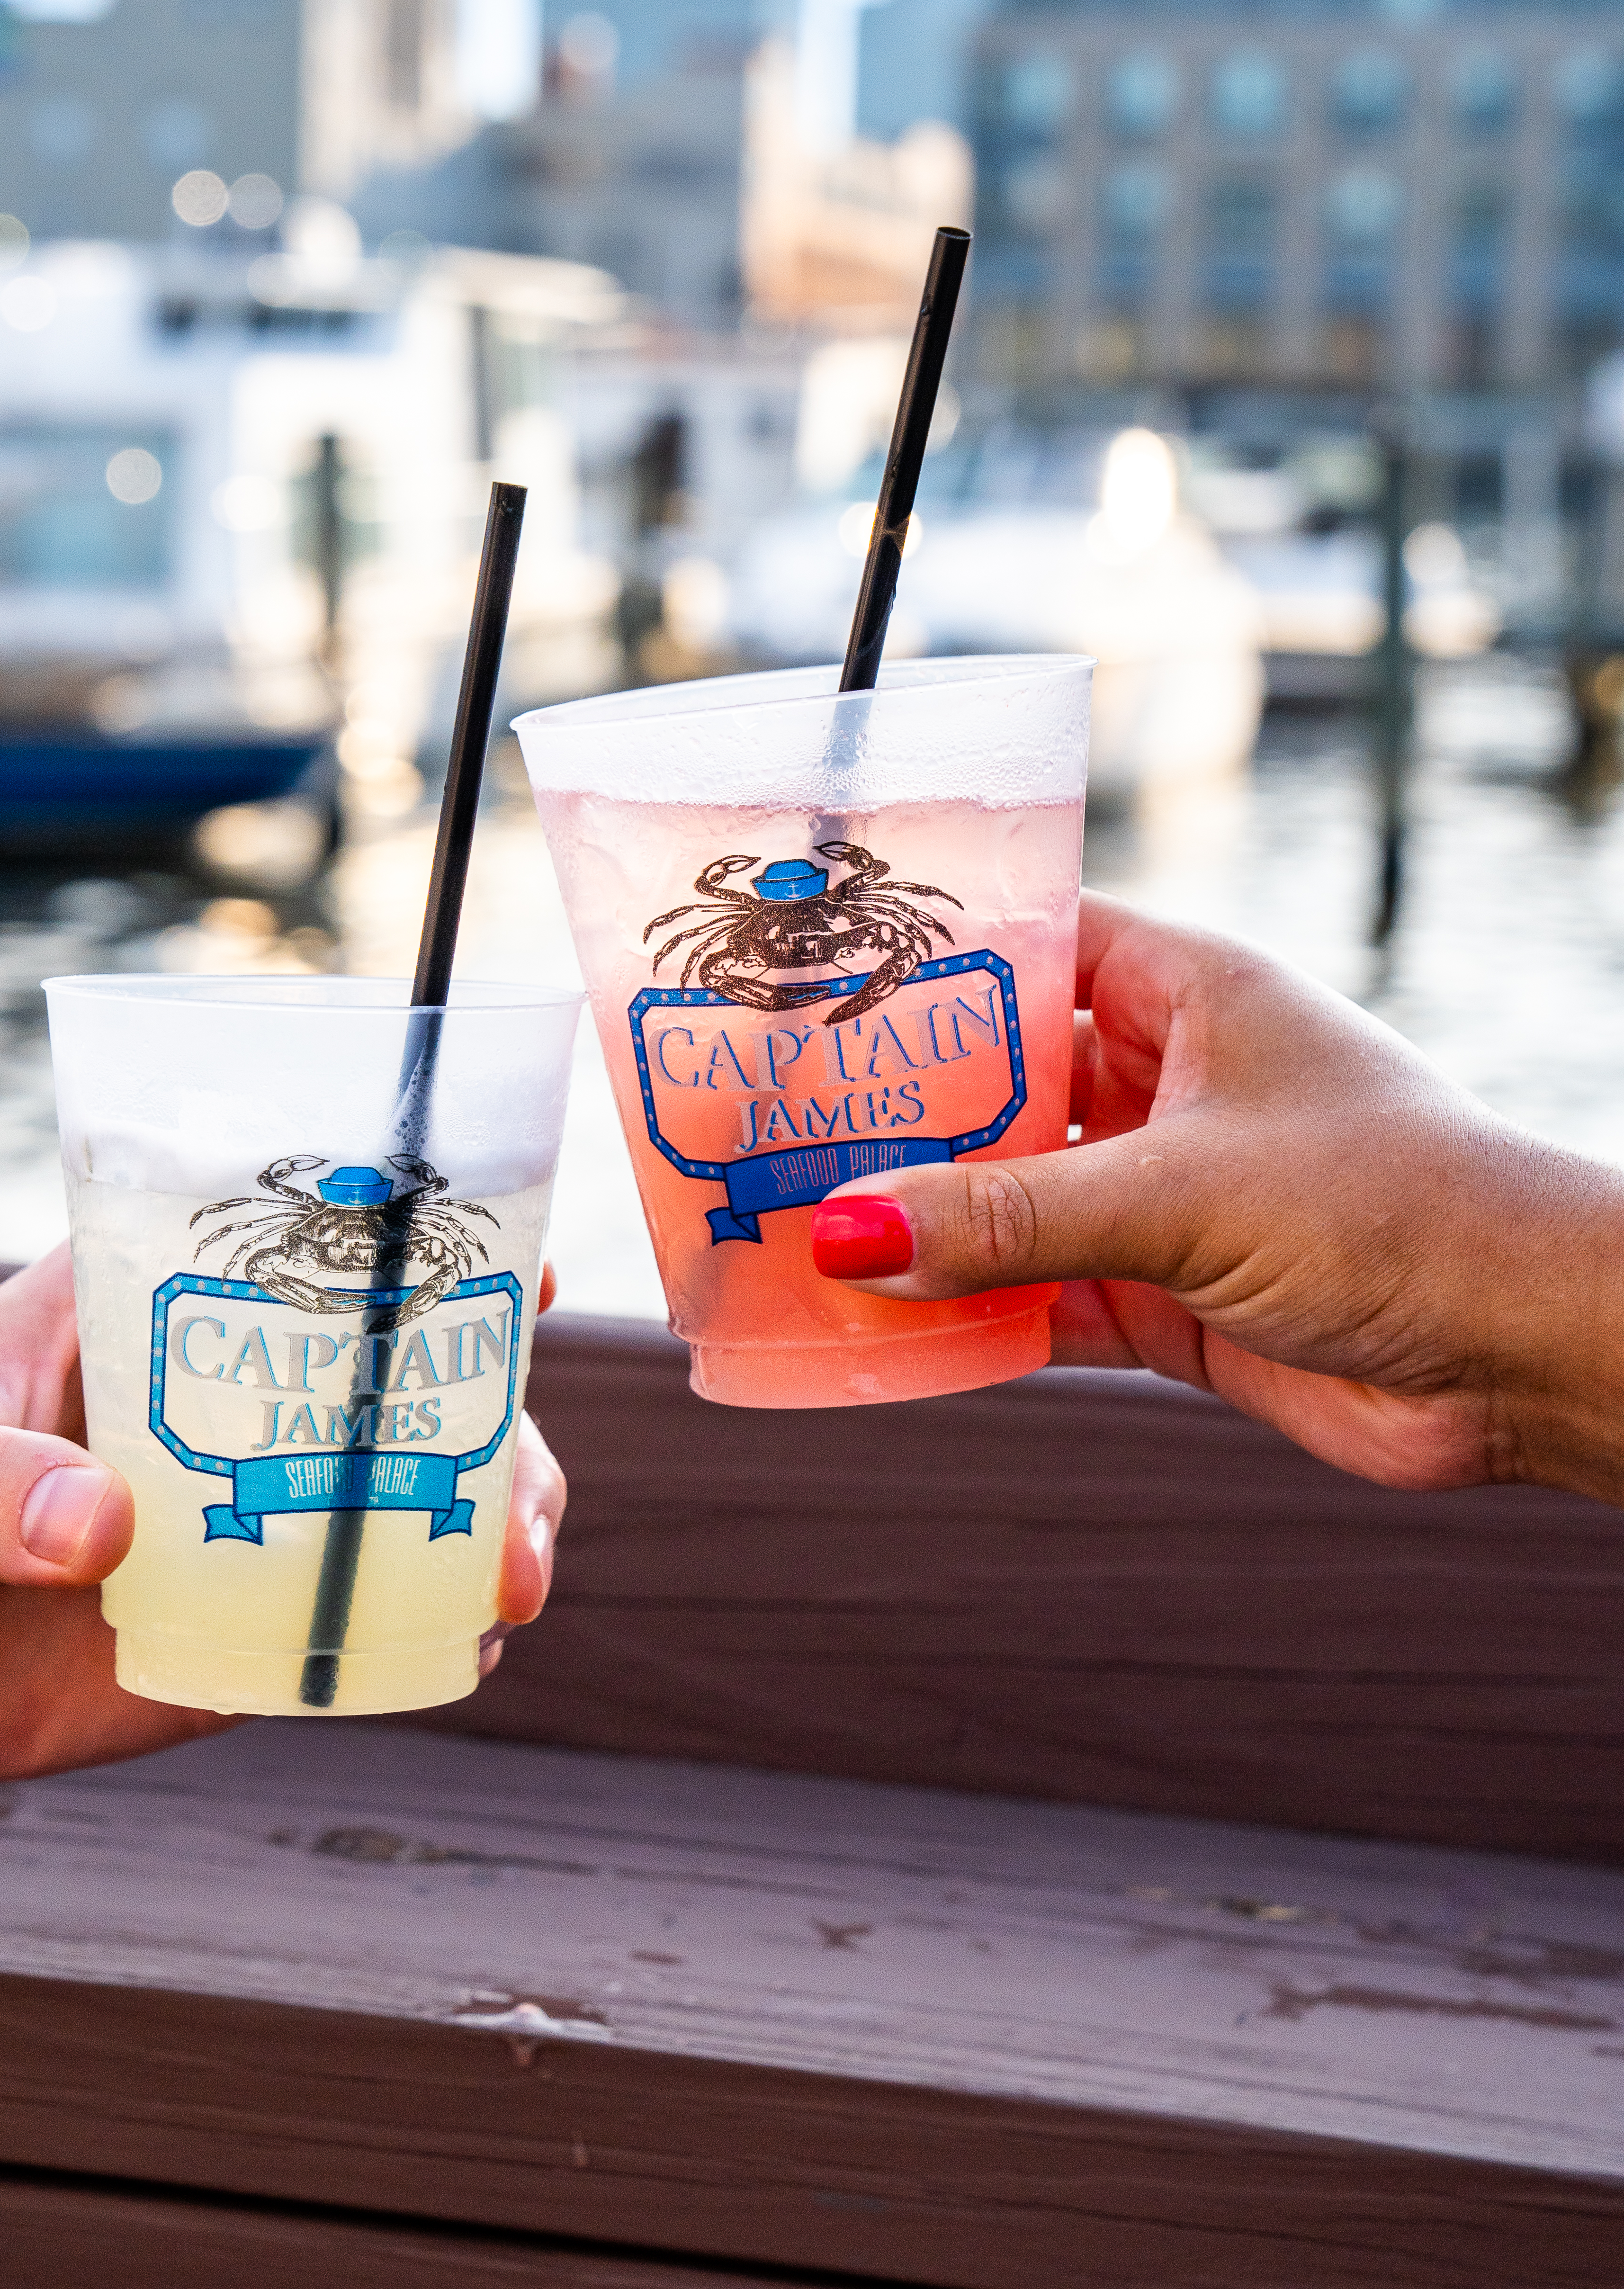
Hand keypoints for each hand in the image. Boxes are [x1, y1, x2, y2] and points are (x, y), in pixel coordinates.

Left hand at [0, 1246, 568, 1780]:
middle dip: (485, 1431)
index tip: (520, 1273)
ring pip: (394, 1505)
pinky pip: (338, 1625)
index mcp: (144, 1313)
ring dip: (476, 1533)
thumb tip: (99, 1527)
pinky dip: (411, 1633)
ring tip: (511, 1590)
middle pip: (390, 1391)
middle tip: (521, 1506)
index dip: (421, 1252)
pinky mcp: (216, 1628)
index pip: (299, 1250)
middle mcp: (211, 1407)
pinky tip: (460, 1651)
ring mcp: (228, 1519)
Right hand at [810, 892, 1623, 1503]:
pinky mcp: (1164, 1298)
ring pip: (1002, 1197)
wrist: (1521, 1349)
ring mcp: (1160, 1193)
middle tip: (766, 1122)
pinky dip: (965, 1317)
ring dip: (918, 1223)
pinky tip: (880, 1325)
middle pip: (994, 1080)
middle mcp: (1163, 1081)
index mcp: (1183, 991)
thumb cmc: (1396, 1207)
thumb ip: (1009, 1217)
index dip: (922, 956)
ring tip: (792, 1228)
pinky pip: (1034, 1296)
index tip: (807, 976)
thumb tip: (850, 1232)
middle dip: (892, 1110)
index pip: (1025, 939)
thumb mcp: (1180, 1194)